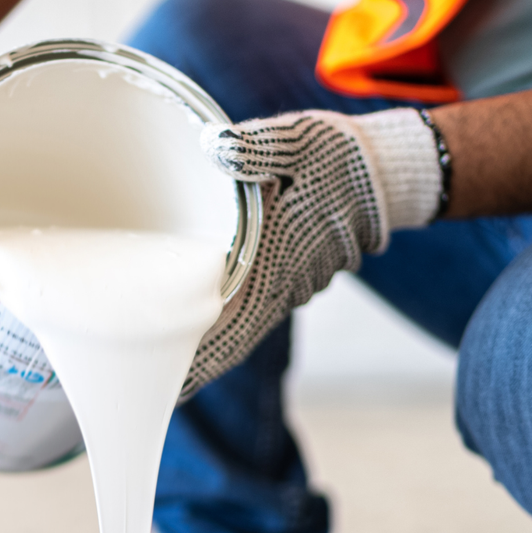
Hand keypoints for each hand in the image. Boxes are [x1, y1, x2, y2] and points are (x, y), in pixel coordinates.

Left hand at [183, 108, 442, 397]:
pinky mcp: (287, 276)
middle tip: (150, 389)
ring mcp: (287, 285)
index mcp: (276, 260)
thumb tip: (215, 146)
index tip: (172, 390)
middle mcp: (282, 285)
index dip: (202, 359)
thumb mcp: (295, 143)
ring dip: (206, 345)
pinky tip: (197, 328)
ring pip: (239, 326)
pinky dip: (224, 324)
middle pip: (230, 339)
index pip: (232, 325)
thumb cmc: (336, 157)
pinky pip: (250, 310)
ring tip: (161, 366)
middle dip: (194, 365)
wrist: (381, 171)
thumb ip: (254, 147)